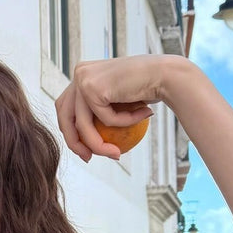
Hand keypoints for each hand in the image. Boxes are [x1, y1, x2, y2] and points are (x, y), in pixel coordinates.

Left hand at [56, 57, 177, 161]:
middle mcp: (79, 73)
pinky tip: (143, 114)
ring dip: (99, 145)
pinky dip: (125, 122)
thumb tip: (83, 142)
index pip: (66, 109)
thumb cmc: (147, 88)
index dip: (72, 132)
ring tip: (116, 154)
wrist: (167, 73)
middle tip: (89, 159)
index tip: (85, 151)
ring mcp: (84, 79)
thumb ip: (98, 112)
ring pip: (83, 125)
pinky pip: (106, 119)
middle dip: (75, 143)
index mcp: (82, 74)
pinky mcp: (94, 88)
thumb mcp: (116, 101)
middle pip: (65, 117)